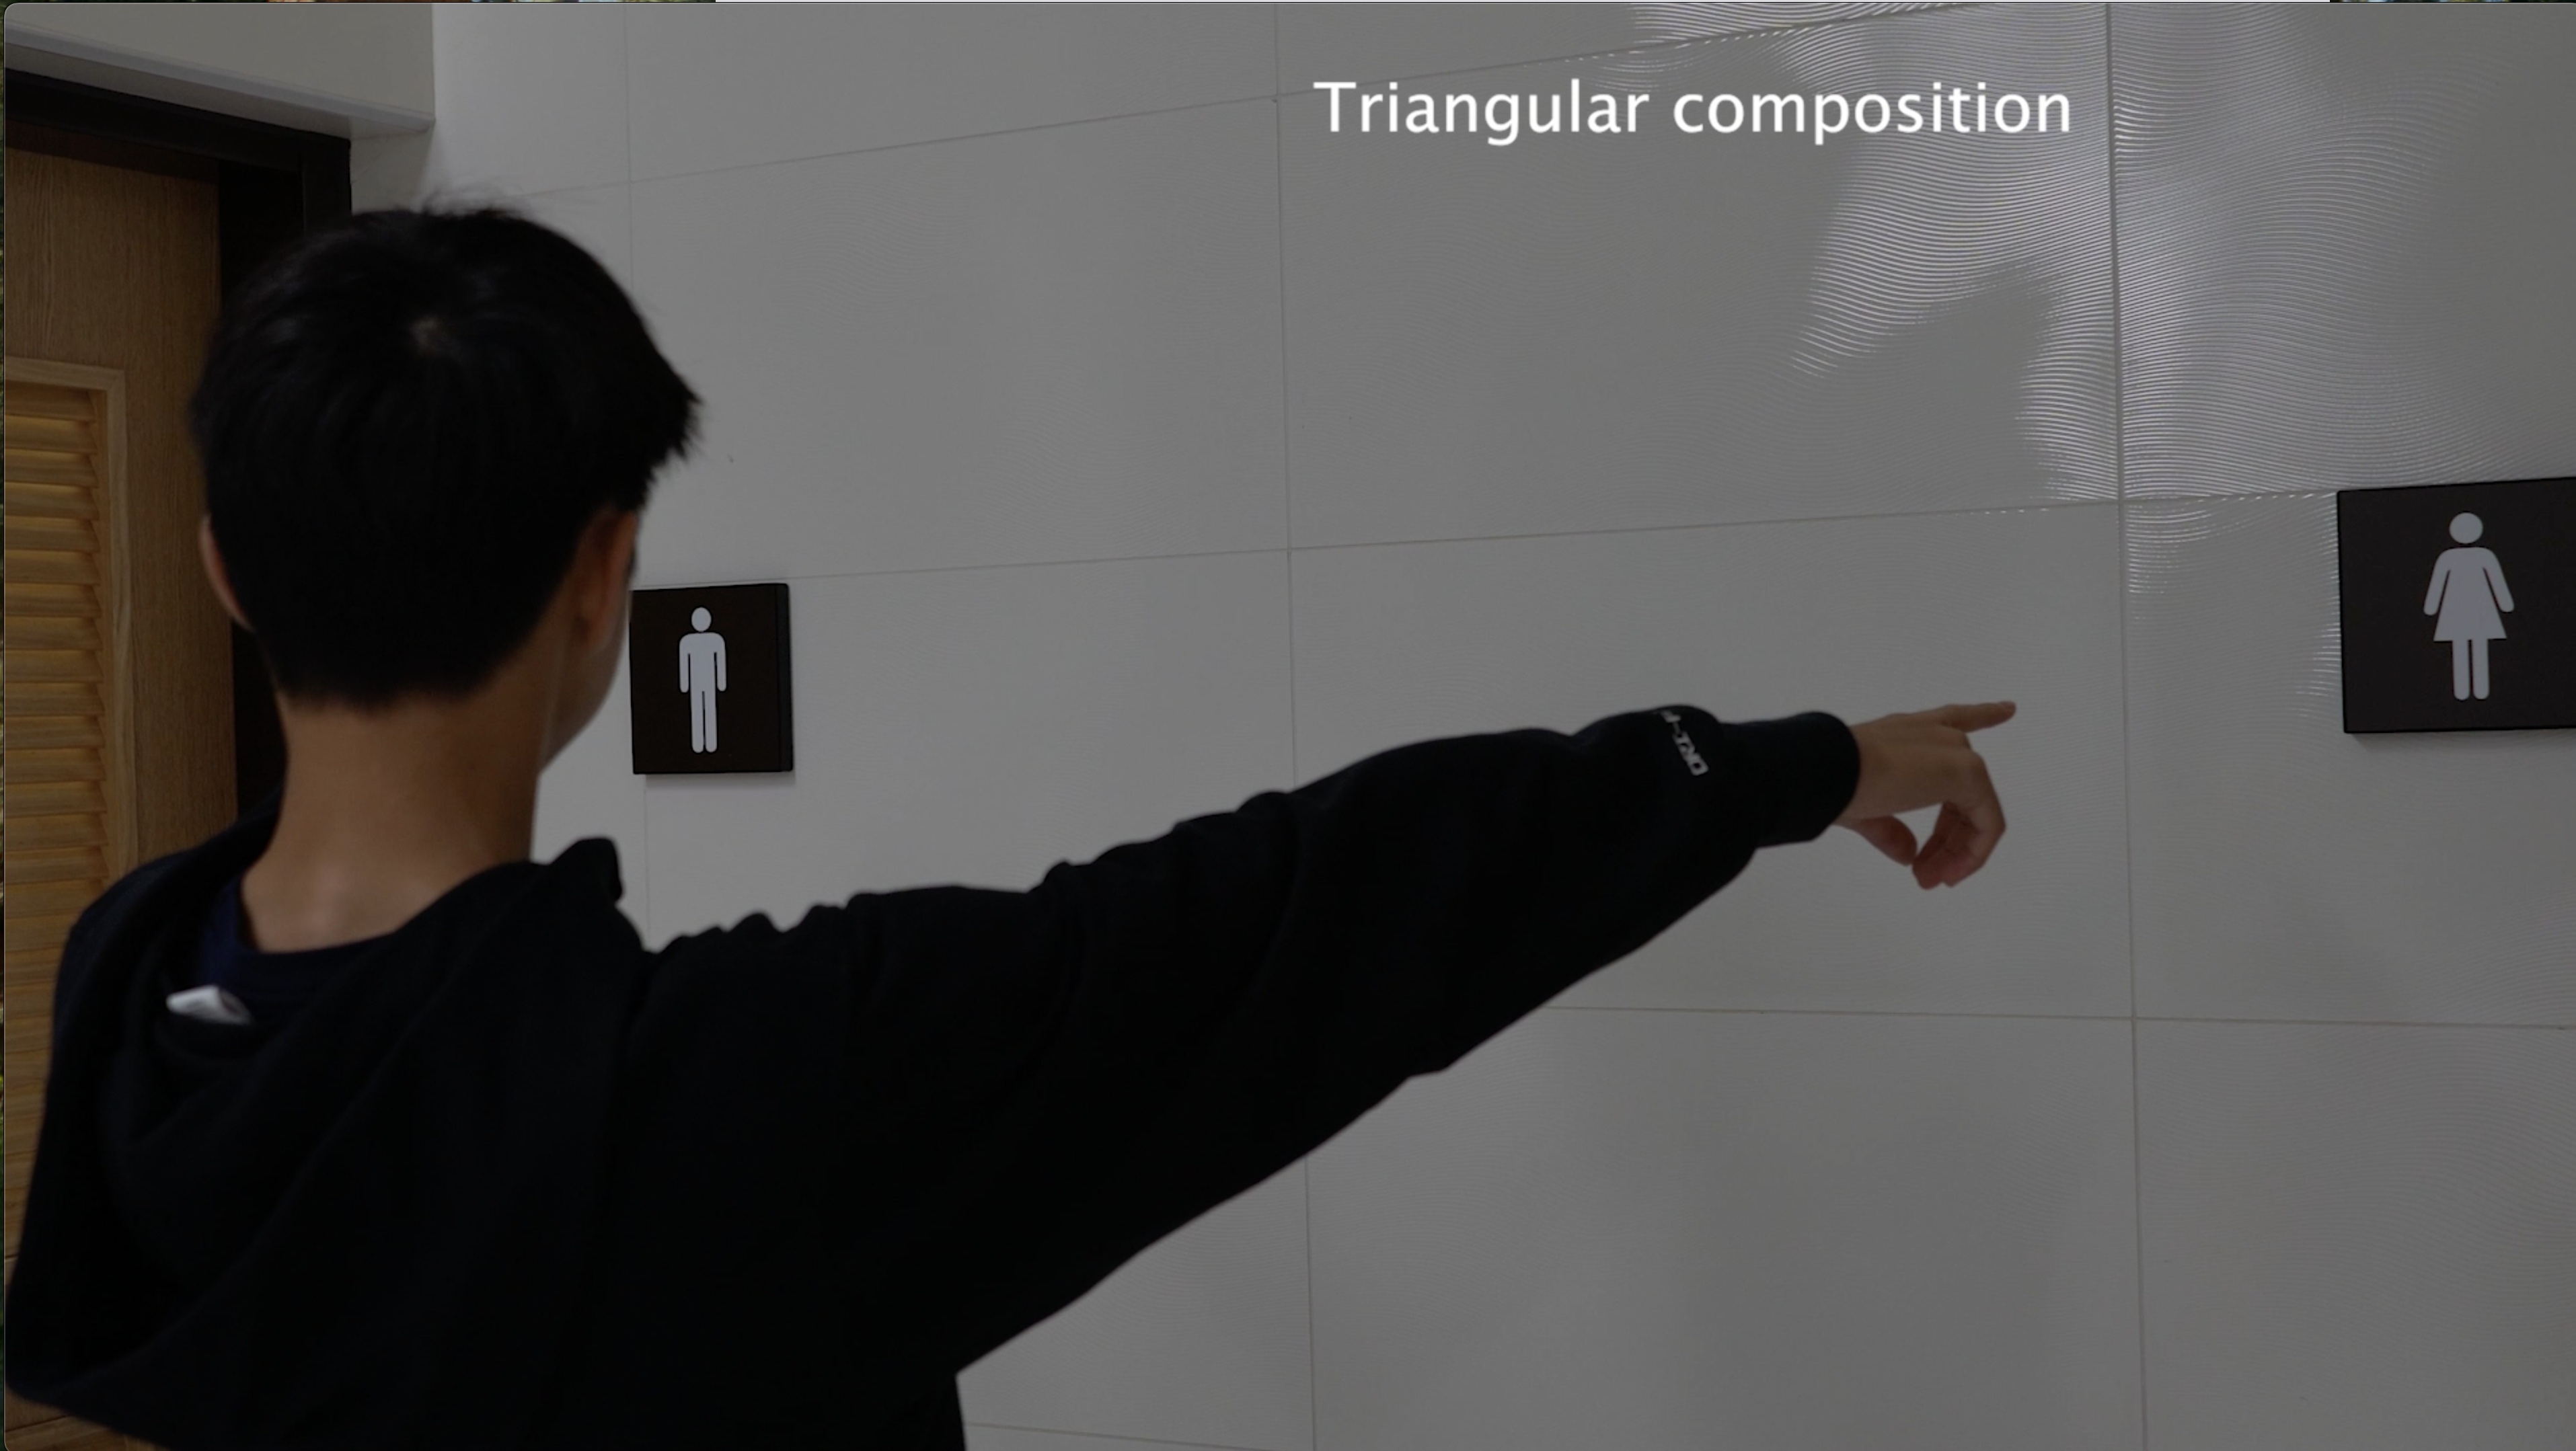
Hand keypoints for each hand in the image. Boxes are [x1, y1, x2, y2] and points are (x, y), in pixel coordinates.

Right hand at [1832, 701, 2014, 889]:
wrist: (1828, 772)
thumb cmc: (1834, 783)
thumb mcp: (1866, 811)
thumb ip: (1891, 830)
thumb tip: (1909, 855)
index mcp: (1909, 733)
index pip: (1956, 718)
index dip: (1985, 714)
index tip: (2009, 709)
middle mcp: (1936, 736)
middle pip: (1964, 792)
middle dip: (1950, 840)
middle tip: (1924, 876)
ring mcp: (1955, 751)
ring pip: (1976, 810)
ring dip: (1957, 852)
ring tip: (1931, 880)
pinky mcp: (1967, 772)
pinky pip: (1987, 823)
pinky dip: (1972, 853)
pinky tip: (1950, 874)